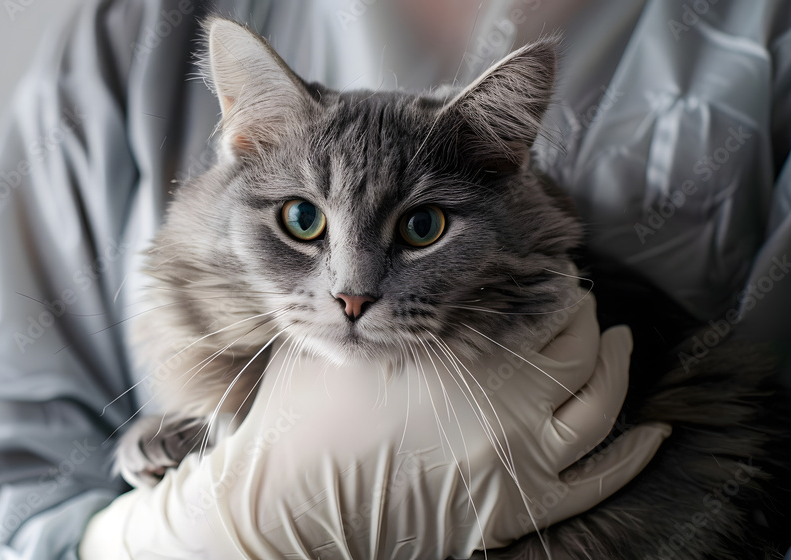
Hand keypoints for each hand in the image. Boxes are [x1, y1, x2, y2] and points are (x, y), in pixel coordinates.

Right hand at [79, 293, 669, 557]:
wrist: (291, 505)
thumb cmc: (301, 421)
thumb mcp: (332, 334)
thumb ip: (378, 296)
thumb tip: (397, 267)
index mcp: (457, 346)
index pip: (535, 297)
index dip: (550, 277)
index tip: (548, 265)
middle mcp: (503, 395)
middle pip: (577, 338)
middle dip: (582, 311)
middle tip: (576, 295)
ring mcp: (518, 454)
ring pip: (601, 400)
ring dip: (615, 363)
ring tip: (617, 342)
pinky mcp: (522, 506)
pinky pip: (601, 480)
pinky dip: (634, 453)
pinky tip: (652, 433)